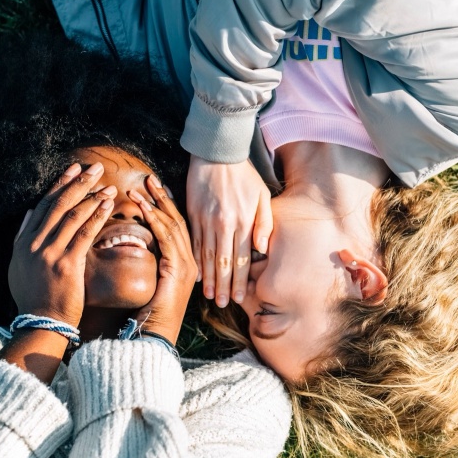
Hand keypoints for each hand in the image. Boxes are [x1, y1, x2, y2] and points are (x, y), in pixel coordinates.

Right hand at [8, 162, 115, 325]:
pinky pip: (84, 233)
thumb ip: (23, 237)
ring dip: (92, 197)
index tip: (74, 169)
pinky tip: (108, 205)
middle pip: (59, 204)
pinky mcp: (67, 264)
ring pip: (73, 215)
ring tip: (108, 186)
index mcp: (24, 242)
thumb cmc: (34, 297)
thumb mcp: (18, 266)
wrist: (42, 322)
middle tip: (95, 168)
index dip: (60, 185)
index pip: (44, 205)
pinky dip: (97, 216)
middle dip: (78, 183)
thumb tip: (30, 212)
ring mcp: (50, 253)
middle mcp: (34, 244)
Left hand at [127, 176, 196, 344]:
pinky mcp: (178, 269)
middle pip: (178, 221)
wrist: (153, 337)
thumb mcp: (150, 284)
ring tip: (142, 187)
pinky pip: (166, 238)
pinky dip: (153, 220)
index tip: (155, 189)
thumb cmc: (147, 316)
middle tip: (150, 179)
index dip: (167, 206)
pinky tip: (142, 207)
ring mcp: (187, 265)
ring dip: (156, 204)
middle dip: (163, 198)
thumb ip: (151, 264)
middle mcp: (191, 262)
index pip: (178, 228)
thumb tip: (136, 247)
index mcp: (186, 265)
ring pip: (173, 226)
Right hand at [186, 156, 271, 307]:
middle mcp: (223, 224)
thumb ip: (264, 223)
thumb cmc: (244, 175)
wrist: (217, 153)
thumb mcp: (262, 196)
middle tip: (222, 304)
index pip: (241, 259)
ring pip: (207, 256)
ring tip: (208, 295)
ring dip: (208, 278)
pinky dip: (195, 260)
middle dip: (223, 286)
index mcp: (242, 222)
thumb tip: (262, 249)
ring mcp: (206, 220)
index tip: (239, 297)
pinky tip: (196, 274)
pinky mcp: (193, 214)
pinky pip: (193, 242)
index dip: (240, 280)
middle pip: (223, 262)